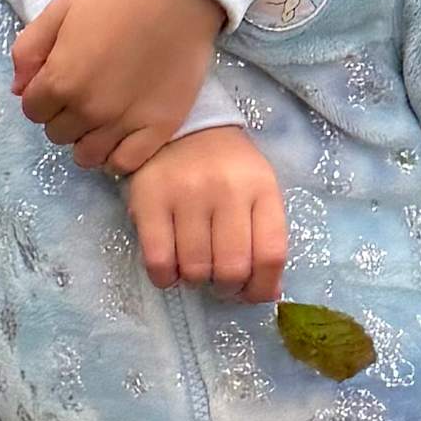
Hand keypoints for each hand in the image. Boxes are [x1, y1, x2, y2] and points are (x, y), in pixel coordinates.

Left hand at [12, 0, 224, 171]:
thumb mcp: (60, 9)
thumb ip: (29, 50)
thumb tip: (18, 89)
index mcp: (61, 80)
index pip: (32, 110)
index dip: (41, 93)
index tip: (59, 77)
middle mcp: (89, 109)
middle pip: (57, 133)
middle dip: (63, 114)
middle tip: (84, 89)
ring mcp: (124, 123)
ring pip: (87, 155)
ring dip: (87, 138)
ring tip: (102, 114)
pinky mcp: (158, 128)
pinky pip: (125, 163)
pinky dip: (117, 155)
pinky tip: (121, 134)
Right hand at [128, 123, 289, 299]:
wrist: (184, 127)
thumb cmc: (226, 167)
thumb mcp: (258, 190)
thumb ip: (266, 237)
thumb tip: (267, 292)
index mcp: (261, 187)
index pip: (271, 254)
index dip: (262, 288)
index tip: (251, 293)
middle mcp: (226, 189)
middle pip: (232, 268)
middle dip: (227, 288)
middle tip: (219, 281)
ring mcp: (186, 193)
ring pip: (196, 269)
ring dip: (196, 282)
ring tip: (195, 267)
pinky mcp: (149, 200)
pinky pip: (159, 261)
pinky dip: (166, 278)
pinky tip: (170, 269)